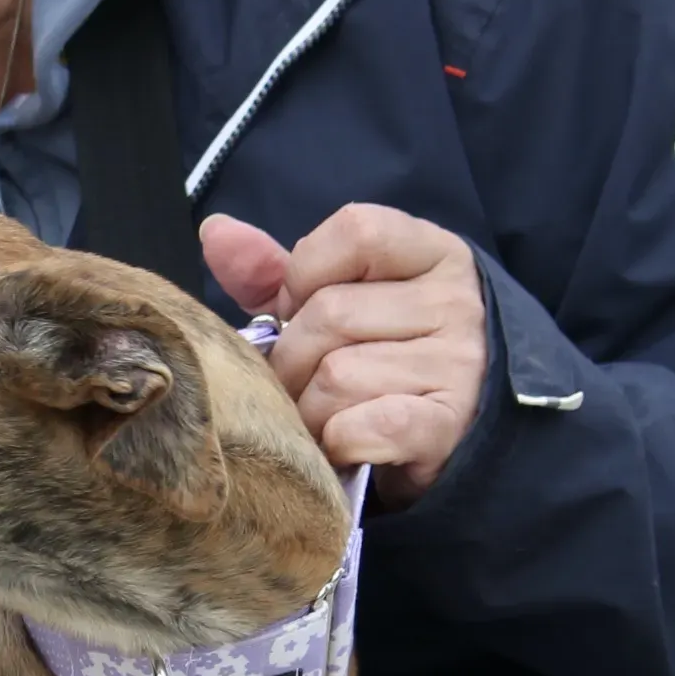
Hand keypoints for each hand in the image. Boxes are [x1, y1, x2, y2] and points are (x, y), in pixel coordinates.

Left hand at [198, 204, 487, 503]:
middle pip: (331, 314)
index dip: (304, 275)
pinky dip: (336, 442)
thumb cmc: (381, 357)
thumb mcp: (334, 300)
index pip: (355, 232)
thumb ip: (276, 270)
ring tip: (324, 418)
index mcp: (433, 253)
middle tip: (302, 382)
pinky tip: (346, 444)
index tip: (300, 310)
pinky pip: (360, 428)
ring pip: (337, 378)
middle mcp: (456, 301)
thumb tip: (215, 231)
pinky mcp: (447, 426)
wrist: (453, 435)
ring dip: (311, 410)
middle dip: (294, 358)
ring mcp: (460, 365)